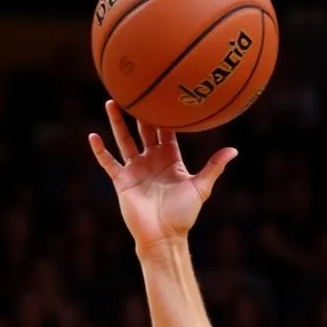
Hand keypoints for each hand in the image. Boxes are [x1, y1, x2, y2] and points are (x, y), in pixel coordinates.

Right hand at [89, 100, 236, 252]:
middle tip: (137, 90)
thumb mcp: (201, 188)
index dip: (165, 115)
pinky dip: (100, 150)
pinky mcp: (122, 180)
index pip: (166, 132)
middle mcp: (152, 161)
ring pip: (124, 140)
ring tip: (112, 101)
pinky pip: (108, 162)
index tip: (164, 94)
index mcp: (171, 160)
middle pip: (144, 131)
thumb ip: (214, 167)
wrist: (164, 236)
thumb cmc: (184, 214)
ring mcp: (136, 169)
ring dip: (117, 122)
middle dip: (140, 112)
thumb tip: (234, 150)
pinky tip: (92, 136)